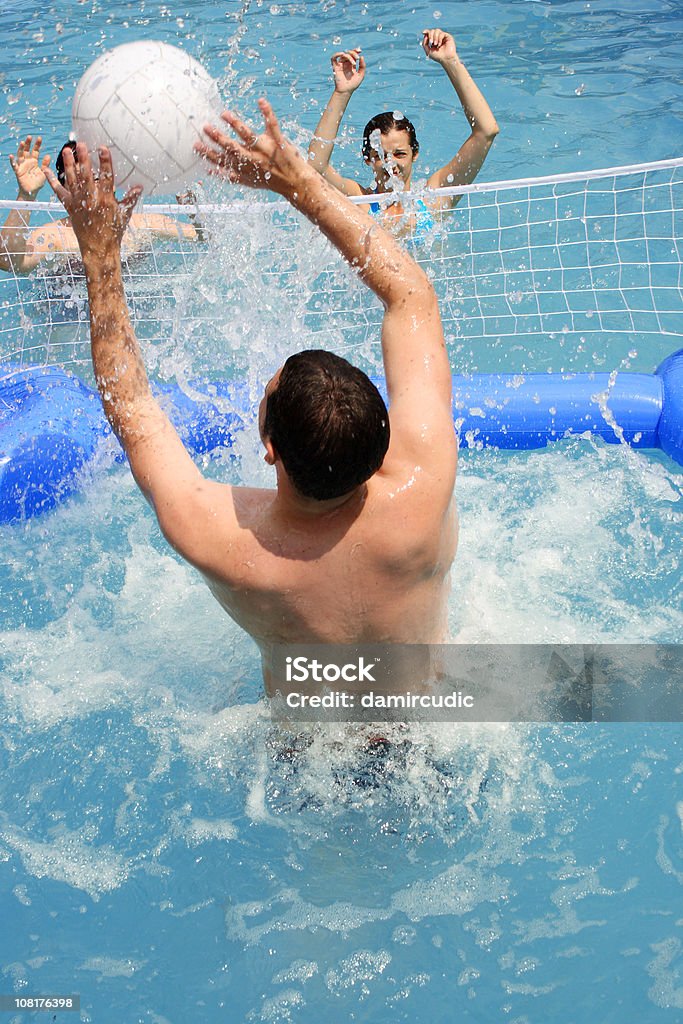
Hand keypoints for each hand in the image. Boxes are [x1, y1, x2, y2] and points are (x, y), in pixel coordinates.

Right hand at [9, 135, 49, 198]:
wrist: (32, 192)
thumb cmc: (38, 182)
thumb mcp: (43, 173)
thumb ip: (45, 165)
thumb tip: (48, 155)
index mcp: (34, 161)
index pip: (35, 151)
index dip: (37, 144)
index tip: (39, 138)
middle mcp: (27, 161)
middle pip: (27, 150)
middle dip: (28, 143)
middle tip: (30, 137)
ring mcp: (22, 165)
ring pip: (20, 155)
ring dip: (21, 149)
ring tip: (22, 143)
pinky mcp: (18, 171)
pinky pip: (14, 165)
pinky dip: (12, 161)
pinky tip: (11, 156)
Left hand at [45, 143, 141, 259]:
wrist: (99, 250)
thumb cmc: (114, 233)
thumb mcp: (125, 216)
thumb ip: (131, 199)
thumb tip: (140, 186)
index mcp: (107, 201)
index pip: (107, 178)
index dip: (105, 162)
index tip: (103, 148)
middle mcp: (91, 200)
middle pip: (87, 176)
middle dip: (84, 159)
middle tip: (81, 144)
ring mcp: (79, 203)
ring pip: (72, 181)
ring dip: (69, 165)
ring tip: (66, 150)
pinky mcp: (69, 208)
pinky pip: (59, 192)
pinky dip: (52, 181)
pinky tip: (45, 170)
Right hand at [196, 98, 309, 195]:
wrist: (297, 185)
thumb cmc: (271, 181)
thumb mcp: (249, 181)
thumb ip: (230, 175)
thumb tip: (210, 170)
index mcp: (244, 168)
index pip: (224, 160)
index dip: (209, 153)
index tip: (196, 145)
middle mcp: (252, 159)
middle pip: (232, 148)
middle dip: (218, 138)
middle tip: (205, 127)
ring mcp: (265, 150)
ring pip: (248, 136)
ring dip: (236, 124)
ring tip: (224, 114)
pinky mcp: (279, 142)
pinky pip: (272, 125)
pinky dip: (267, 112)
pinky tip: (261, 101)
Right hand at [330, 47, 364, 92]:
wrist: (346, 91)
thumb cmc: (353, 84)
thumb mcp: (361, 75)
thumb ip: (362, 66)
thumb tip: (361, 56)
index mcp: (351, 65)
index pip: (353, 55)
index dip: (356, 51)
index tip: (360, 51)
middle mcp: (345, 64)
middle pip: (348, 53)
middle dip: (353, 53)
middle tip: (357, 58)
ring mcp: (340, 65)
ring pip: (343, 55)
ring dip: (349, 57)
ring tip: (354, 63)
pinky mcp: (335, 67)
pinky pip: (333, 58)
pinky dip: (337, 54)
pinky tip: (342, 54)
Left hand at [421, 29, 457, 64]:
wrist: (446, 59)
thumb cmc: (438, 56)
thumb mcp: (428, 51)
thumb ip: (424, 44)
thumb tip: (425, 36)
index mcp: (434, 40)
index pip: (429, 33)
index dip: (426, 31)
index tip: (423, 32)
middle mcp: (438, 37)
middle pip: (432, 31)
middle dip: (430, 36)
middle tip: (431, 42)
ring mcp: (443, 36)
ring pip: (437, 30)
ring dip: (435, 37)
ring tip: (435, 44)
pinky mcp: (447, 36)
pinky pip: (441, 33)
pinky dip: (439, 38)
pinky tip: (439, 44)